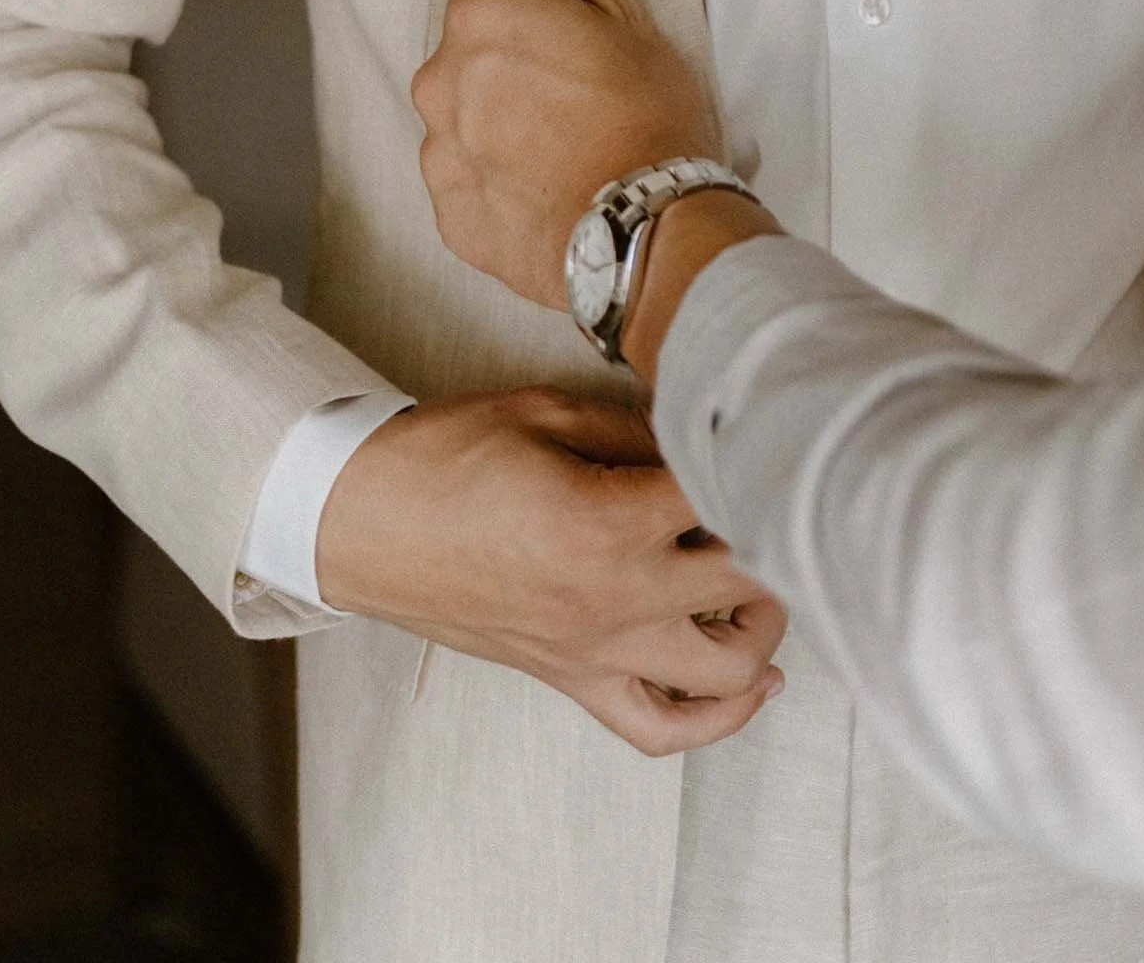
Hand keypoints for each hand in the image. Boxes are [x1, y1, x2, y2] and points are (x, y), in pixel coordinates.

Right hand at [313, 386, 785, 753]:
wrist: (364, 522)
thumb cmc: (446, 457)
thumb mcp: (548, 414)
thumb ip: (638, 429)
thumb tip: (706, 432)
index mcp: (609, 523)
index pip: (727, 493)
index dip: (762, 454)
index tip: (778, 428)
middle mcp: (615, 601)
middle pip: (749, 581)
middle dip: (779, 530)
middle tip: (777, 488)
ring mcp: (598, 652)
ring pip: (727, 671)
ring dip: (765, 622)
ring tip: (769, 570)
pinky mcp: (575, 682)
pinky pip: (662, 730)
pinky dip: (719, 719)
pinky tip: (752, 681)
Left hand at [414, 0, 725, 310]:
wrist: (646, 238)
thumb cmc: (642, 115)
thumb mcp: (627, 13)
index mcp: (480, 16)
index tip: (592, 17)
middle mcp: (440, 79)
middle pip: (479, 34)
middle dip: (524, 43)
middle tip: (590, 78)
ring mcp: (440, 153)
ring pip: (470, 103)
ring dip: (507, 107)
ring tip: (575, 137)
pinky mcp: (451, 214)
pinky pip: (469, 171)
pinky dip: (502, 170)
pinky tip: (555, 181)